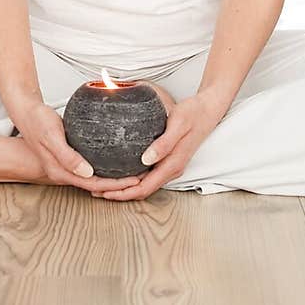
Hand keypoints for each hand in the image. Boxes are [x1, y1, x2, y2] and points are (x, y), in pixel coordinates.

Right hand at [12, 98, 143, 193]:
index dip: (115, 185)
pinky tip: (116, 162)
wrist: (25, 113)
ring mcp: (66, 167)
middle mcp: (64, 173)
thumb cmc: (38, 121)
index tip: (135, 180)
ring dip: (113, 178)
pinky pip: (90, 169)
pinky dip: (104, 168)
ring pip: (94, 179)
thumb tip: (87, 173)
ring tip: (134, 173)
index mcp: (60, 171)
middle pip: (96, 185)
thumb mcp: (52, 136)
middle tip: (142, 178)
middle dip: (119, 185)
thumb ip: (68, 156)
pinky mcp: (68, 159)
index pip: (94, 184)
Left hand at [93, 87, 224, 200]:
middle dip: (119, 193)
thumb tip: (146, 160)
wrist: (208, 110)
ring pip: (144, 185)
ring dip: (124, 187)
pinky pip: (147, 176)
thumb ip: (163, 143)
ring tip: (102, 183)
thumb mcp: (178, 124)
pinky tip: (119, 172)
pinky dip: (132, 179)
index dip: (123, 193)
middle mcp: (171, 169)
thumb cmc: (193, 114)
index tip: (104, 191)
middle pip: (141, 190)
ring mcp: (170, 166)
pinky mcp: (167, 160)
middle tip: (95, 189)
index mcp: (172, 164)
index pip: (144, 188)